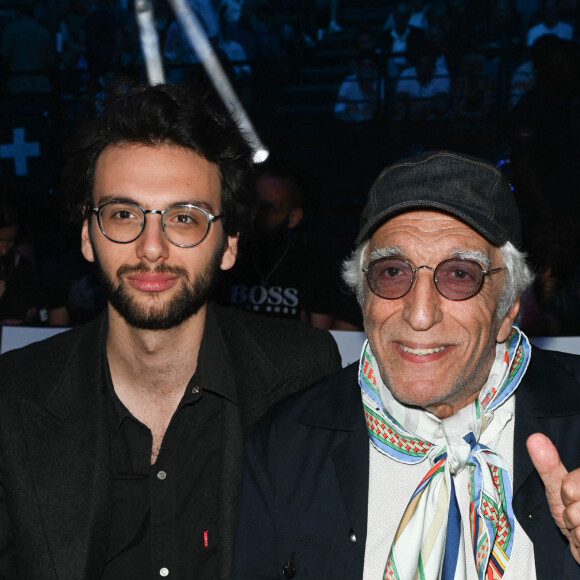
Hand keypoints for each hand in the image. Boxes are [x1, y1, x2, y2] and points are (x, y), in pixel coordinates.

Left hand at [527, 433, 579, 563]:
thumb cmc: (574, 515)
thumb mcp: (558, 487)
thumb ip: (548, 466)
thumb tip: (534, 439)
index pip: (570, 488)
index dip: (568, 492)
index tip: (571, 495)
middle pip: (574, 502)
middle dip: (570, 511)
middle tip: (576, 512)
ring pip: (579, 522)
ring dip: (575, 528)